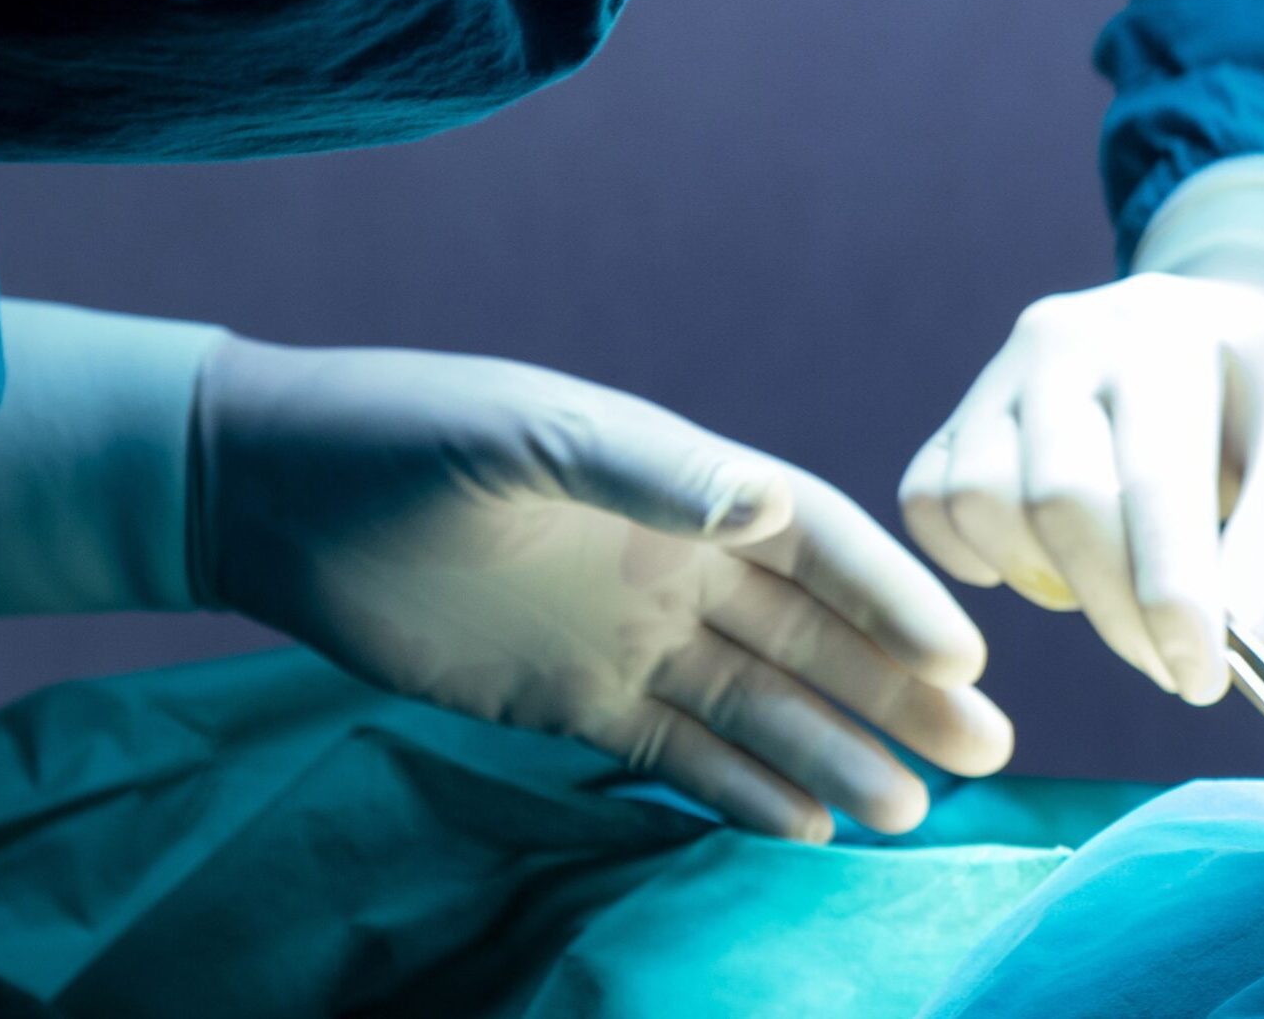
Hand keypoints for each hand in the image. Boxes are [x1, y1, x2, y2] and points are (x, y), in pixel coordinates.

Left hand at [194, 337, 1011, 840]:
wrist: (274, 494)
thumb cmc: (405, 435)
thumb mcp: (524, 435)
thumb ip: (646, 471)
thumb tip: (764, 506)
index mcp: (682, 486)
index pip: (816, 546)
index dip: (893, 599)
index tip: (965, 657)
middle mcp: (678, 562)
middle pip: (814, 636)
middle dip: (900, 691)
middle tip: (989, 753)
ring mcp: (629, 636)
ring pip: (760, 705)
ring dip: (836, 751)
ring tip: (911, 810)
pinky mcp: (570, 700)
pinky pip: (676, 752)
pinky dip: (741, 790)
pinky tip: (806, 827)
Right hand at [899, 274, 1263, 703]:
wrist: (1226, 329)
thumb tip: (1241, 636)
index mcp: (1167, 336)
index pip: (1154, 477)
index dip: (1172, 592)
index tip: (1202, 680)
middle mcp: (1069, 337)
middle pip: (1059, 497)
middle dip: (1118, 609)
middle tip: (1174, 668)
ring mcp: (1003, 372)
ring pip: (978, 499)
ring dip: (1047, 580)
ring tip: (1118, 591)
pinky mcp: (962, 413)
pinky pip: (926, 500)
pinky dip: (972, 556)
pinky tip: (1047, 566)